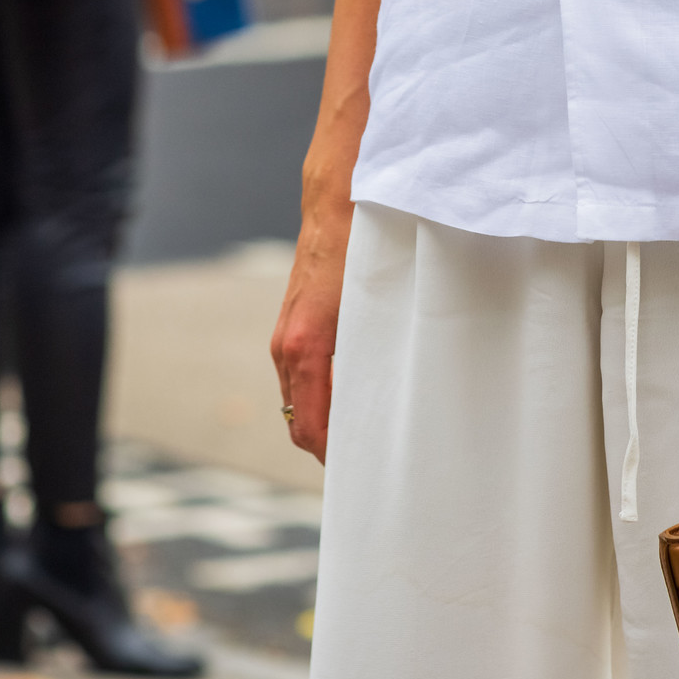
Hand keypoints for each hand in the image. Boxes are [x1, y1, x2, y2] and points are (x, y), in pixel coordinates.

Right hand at [270, 184, 352, 462]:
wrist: (337, 203)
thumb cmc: (363, 252)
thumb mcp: (376, 311)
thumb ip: (377, 359)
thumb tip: (394, 408)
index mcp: (305, 350)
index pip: (311, 429)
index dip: (336, 458)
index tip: (366, 475)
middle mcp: (285, 348)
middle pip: (301, 423)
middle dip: (332, 447)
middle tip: (374, 463)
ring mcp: (283, 337)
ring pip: (298, 402)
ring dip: (326, 421)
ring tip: (368, 435)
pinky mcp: (291, 327)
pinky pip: (299, 379)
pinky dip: (319, 397)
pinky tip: (354, 397)